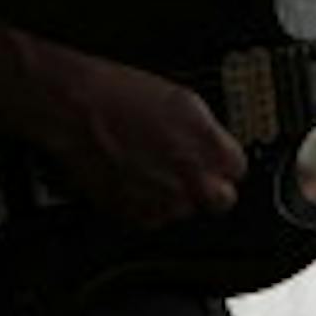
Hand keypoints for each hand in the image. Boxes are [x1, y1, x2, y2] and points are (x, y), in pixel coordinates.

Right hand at [44, 57, 246, 228]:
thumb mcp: (184, 102)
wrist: (77, 109)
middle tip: (192, 172)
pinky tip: (134, 180)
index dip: (223, 163)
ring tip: (153, 170)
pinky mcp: (132, 214)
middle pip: (221, 200)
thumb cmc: (123, 97)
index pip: (238, 169)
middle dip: (211, 188)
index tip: (215, 159)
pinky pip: (152, 218)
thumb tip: (218, 147)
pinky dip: (146, 205)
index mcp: (211, 149)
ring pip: (184, 210)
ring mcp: (163, 200)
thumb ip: (209, 134)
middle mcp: (191, 180)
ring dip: (175, 196)